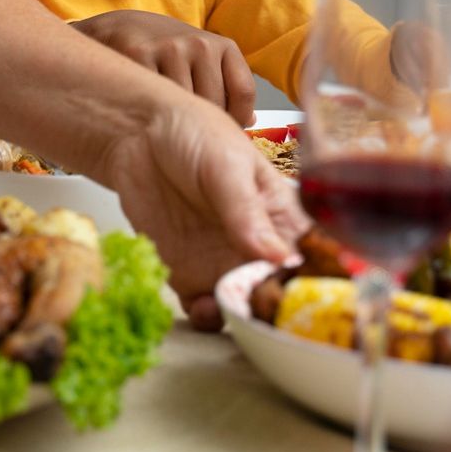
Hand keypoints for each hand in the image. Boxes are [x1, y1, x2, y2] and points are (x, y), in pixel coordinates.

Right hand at [71, 11, 256, 125]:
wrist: (117, 29)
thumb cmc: (163, 51)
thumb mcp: (201, 61)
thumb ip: (225, 86)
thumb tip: (247, 120)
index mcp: (221, 45)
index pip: (243, 92)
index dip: (236, 118)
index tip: (222, 129)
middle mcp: (199, 43)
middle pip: (215, 104)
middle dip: (201, 122)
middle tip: (183, 124)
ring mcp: (169, 48)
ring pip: (184, 106)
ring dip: (174, 118)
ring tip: (161, 114)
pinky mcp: (140, 54)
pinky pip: (154, 99)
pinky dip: (150, 109)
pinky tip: (144, 105)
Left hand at [99, 97, 308, 307]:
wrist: (136, 135)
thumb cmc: (193, 133)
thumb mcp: (227, 165)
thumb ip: (247, 210)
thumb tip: (277, 254)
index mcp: (282, 216)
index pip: (310, 256)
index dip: (314, 281)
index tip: (308, 296)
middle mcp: (258, 247)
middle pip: (281, 291)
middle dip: (279, 309)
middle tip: (270, 314)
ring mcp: (223, 263)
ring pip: (244, 306)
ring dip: (244, 318)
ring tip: (235, 311)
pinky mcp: (187, 274)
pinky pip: (202, 307)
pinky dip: (205, 317)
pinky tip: (203, 308)